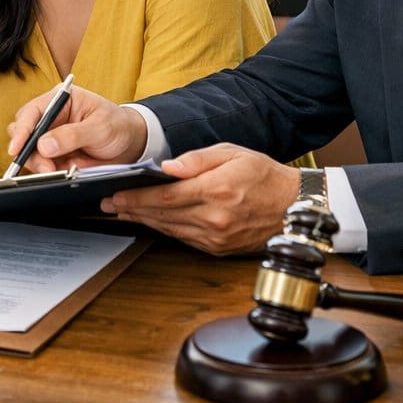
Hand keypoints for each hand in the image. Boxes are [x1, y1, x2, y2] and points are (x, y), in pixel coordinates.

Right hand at [5, 85, 148, 172]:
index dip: (22, 130)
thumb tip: (44, 145)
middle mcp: (51, 117)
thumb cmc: (118, 125)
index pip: (32, 112)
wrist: (130, 144)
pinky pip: (41, 165)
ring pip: (29, 152)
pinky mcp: (54, 155)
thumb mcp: (100, 127)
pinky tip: (60, 172)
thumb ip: (72, 135)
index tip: (17, 148)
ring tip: (56, 171)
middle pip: (23, 132)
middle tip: (45, 166)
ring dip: (38, 164)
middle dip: (28, 151)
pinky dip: (47, 172)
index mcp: (60, 100)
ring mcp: (50, 137)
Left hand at [100, 144, 298, 254]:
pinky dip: (164, 230)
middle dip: (131, 210)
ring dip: (144, 222)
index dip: (136, 197)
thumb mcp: (232, 153)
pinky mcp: (219, 249)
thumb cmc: (263, 175)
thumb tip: (167, 167)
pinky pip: (183, 239)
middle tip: (108, 205)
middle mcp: (214, 218)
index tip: (115, 195)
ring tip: (122, 213)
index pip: (164, 196)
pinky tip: (152, 222)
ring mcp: (216, 238)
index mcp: (215, 191)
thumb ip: (197, 159)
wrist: (293, 207)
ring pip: (169, 230)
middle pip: (162, 215)